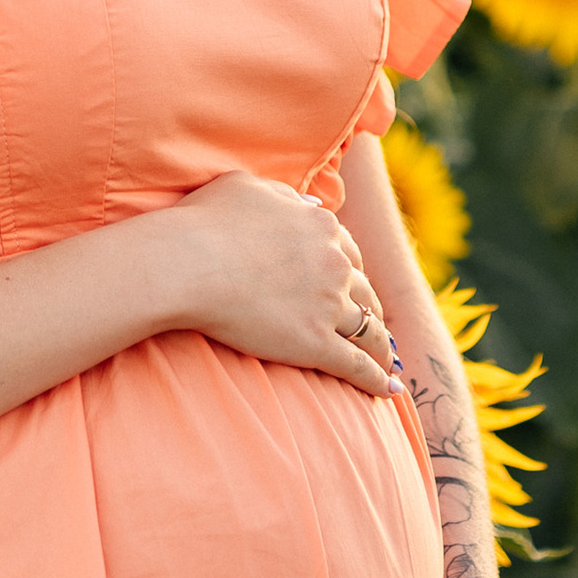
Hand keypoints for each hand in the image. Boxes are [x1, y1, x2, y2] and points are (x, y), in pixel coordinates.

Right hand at [147, 172, 400, 396]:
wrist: (187, 263)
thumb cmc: (204, 222)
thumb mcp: (247, 187)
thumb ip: (285, 196)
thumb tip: (312, 206)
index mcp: (321, 226)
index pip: (348, 252)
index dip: (351, 272)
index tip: (352, 286)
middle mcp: (334, 263)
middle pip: (363, 290)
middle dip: (369, 308)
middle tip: (373, 324)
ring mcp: (329, 304)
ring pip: (369, 329)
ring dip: (380, 346)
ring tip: (386, 360)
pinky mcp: (316, 343)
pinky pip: (357, 364)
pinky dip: (378, 378)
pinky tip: (390, 389)